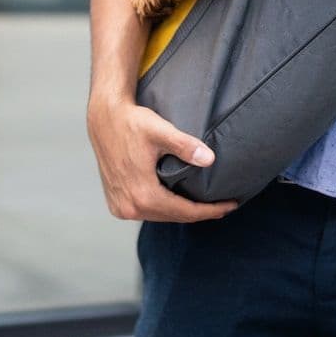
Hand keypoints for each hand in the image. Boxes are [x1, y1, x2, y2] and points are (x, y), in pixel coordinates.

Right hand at [87, 97, 238, 222]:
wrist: (104, 119)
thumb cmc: (132, 122)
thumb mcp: (160, 131)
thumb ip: (185, 146)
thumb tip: (210, 159)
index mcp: (142, 195)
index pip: (185, 211)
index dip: (211, 210)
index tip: (231, 205)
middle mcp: (130, 207)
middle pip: (174, 217)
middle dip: (200, 212)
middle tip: (224, 206)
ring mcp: (121, 208)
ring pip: (160, 216)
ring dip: (181, 212)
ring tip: (204, 205)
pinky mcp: (116, 203)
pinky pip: (147, 212)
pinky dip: (163, 208)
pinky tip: (177, 202)